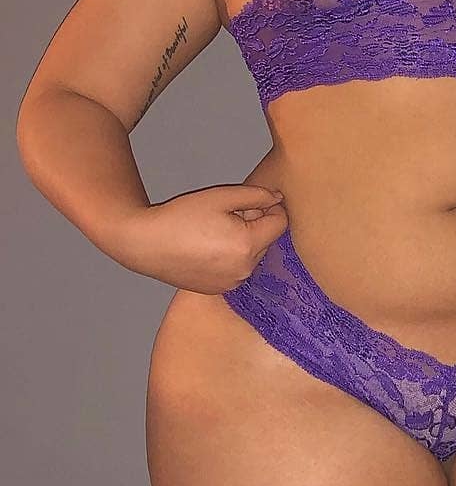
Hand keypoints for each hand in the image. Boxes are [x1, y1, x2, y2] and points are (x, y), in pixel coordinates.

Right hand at [116, 183, 288, 292]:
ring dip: (244, 242)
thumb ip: (256, 195)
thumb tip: (278, 199)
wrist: (145, 244)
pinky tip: (207, 249)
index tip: (249, 202)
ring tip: (213, 233)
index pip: (281, 223)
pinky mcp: (220, 290)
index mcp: (248, 245)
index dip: (270, 208)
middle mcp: (244, 269)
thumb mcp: (221, 197)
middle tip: (224, 216)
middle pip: (267, 240)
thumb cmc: (181, 217)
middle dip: (255, 225)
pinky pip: (238, 269)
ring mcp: (232, 283)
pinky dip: (231, 258)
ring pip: (253, 256)